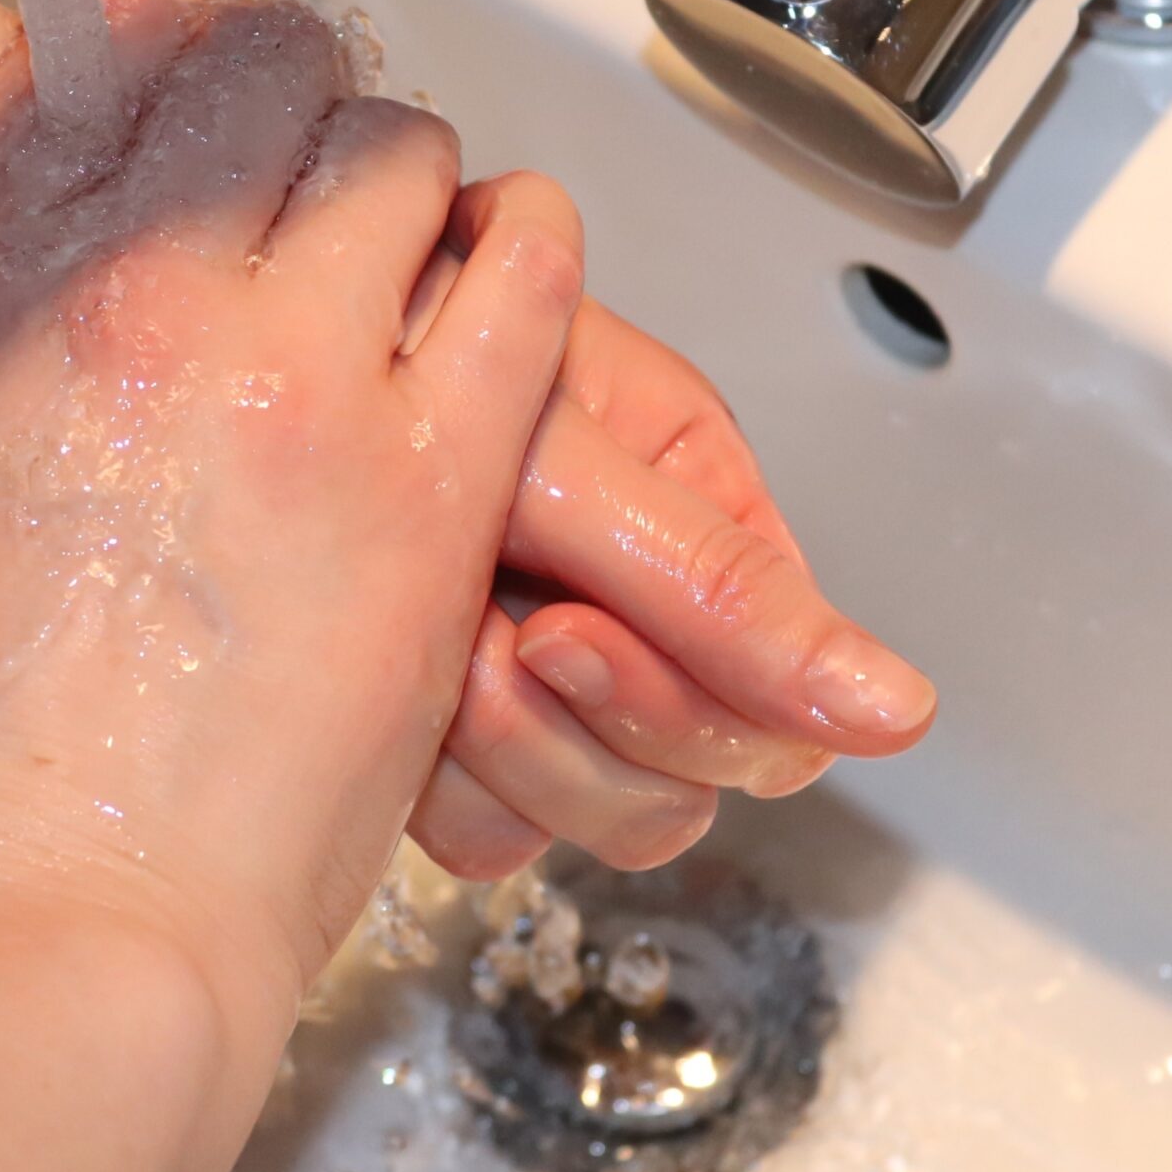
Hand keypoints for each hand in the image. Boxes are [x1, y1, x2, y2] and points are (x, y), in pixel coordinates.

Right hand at [0, 0, 583, 991]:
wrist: (49, 906)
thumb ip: (12, 344)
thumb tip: (84, 272)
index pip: (121, 59)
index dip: (198, 73)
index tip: (229, 108)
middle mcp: (141, 289)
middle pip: (279, 90)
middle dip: (315, 130)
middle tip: (333, 206)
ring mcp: (293, 371)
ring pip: (405, 160)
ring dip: (421, 193)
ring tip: (423, 254)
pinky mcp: (430, 470)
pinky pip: (526, 276)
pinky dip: (527, 258)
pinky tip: (513, 290)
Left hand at [409, 298, 935, 878]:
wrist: (271, 342)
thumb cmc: (407, 339)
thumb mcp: (571, 465)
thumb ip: (727, 595)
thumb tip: (900, 711)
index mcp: (705, 523)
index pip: (774, 714)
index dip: (673, 703)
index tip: (571, 636)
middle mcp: (642, 605)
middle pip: (683, 782)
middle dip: (575, 723)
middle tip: (499, 630)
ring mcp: (552, 675)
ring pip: (583, 814)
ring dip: (493, 743)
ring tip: (428, 630)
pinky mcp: (465, 731)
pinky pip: (484, 831)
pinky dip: (429, 772)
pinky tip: (381, 674)